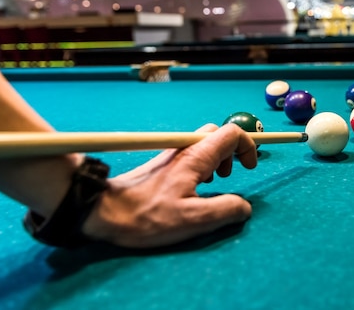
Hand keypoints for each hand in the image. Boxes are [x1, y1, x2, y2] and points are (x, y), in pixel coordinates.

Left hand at [81, 123, 256, 247]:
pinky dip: (201, 167)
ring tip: (212, 186)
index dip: (248, 147)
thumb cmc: (146, 216)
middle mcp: (183, 148)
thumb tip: (245, 207)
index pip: (231, 133)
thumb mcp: (192, 220)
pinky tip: (192, 189)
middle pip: (217, 134)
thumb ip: (225, 210)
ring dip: (216, 160)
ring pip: (203, 144)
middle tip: (230, 177)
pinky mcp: (161, 164)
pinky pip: (189, 155)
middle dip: (232, 152)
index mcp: (195, 157)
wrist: (103, 211)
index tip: (250, 169)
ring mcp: (170, 154)